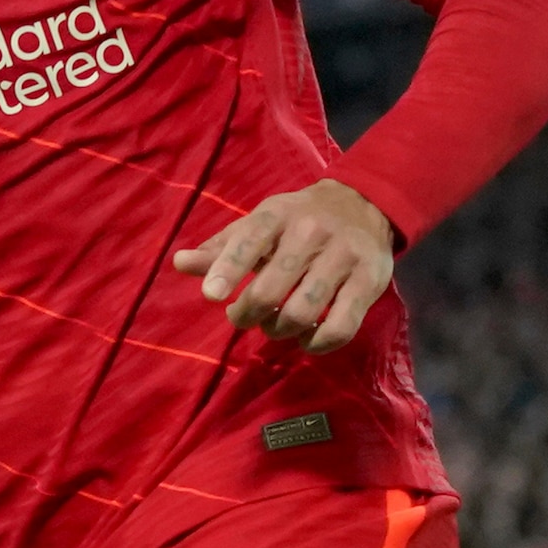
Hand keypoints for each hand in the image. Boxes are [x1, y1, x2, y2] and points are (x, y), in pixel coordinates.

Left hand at [172, 179, 399, 350]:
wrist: (365, 204)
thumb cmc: (299, 219)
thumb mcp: (260, 222)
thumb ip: (221, 248)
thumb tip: (178, 263)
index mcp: (278, 215)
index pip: (249, 242)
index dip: (228, 270)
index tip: (212, 296)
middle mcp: (312, 233)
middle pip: (272, 288)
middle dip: (248, 314)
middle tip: (241, 317)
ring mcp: (344, 258)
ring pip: (303, 312)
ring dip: (278, 330)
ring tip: (272, 326)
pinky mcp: (369, 283)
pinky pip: (340, 327)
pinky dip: (316, 343)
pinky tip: (305, 339)